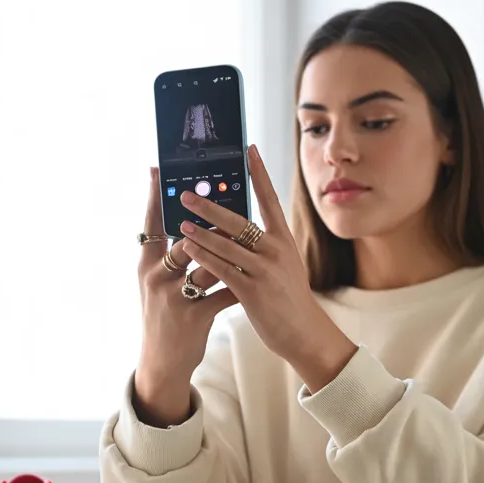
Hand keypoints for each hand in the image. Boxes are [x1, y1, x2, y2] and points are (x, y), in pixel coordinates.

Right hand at [134, 167, 238, 425]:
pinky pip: (222, 293)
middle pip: (184, 239)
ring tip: (247, 234)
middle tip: (221, 194)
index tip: (160, 169)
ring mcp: (174, 297)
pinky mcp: (193, 317)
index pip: (151, 223)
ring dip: (229, 250)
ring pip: (206, 264)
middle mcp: (156, 277)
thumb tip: (198, 224)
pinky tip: (256, 278)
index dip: (156, 196)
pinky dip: (239, 283)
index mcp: (146, 265)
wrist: (162, 362)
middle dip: (206, 220)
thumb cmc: (167, 316)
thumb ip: (175, 256)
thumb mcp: (160, 283)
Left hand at [177, 145, 356, 391]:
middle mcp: (275, 250)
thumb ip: (264, 245)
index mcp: (283, 240)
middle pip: (239, 220)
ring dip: (200, 233)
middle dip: (210, 206)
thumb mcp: (283, 265)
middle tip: (187, 194)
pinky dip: (204, 258)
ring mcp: (264, 270)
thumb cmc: (289, 299)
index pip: (270, 199)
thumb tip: (239, 227)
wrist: (304, 332)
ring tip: (179, 222)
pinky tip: (188, 250)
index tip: (248, 149)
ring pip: (226, 244)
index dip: (259, 173)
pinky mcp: (253, 290)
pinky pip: (223, 269)